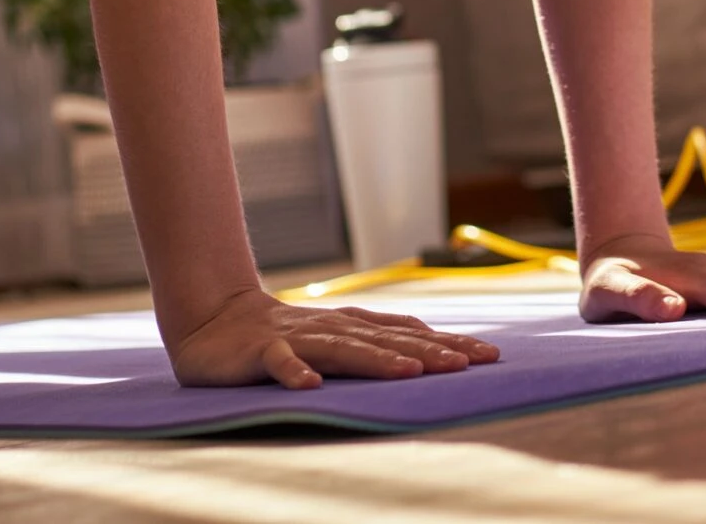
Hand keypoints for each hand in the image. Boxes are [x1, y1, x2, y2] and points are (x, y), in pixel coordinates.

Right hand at [167, 286, 499, 388]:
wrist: (215, 319)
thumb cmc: (283, 333)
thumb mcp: (335, 336)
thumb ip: (375, 341)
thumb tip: (430, 348)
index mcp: (353, 325)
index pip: (409, 332)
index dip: (448, 341)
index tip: (490, 354)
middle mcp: (333, 327)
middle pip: (386, 338)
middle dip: (428, 349)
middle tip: (466, 363)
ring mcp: (297, 337)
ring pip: (342, 347)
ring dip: (375, 359)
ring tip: (408, 371)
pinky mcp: (260, 351)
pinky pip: (278, 362)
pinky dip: (294, 372)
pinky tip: (310, 386)